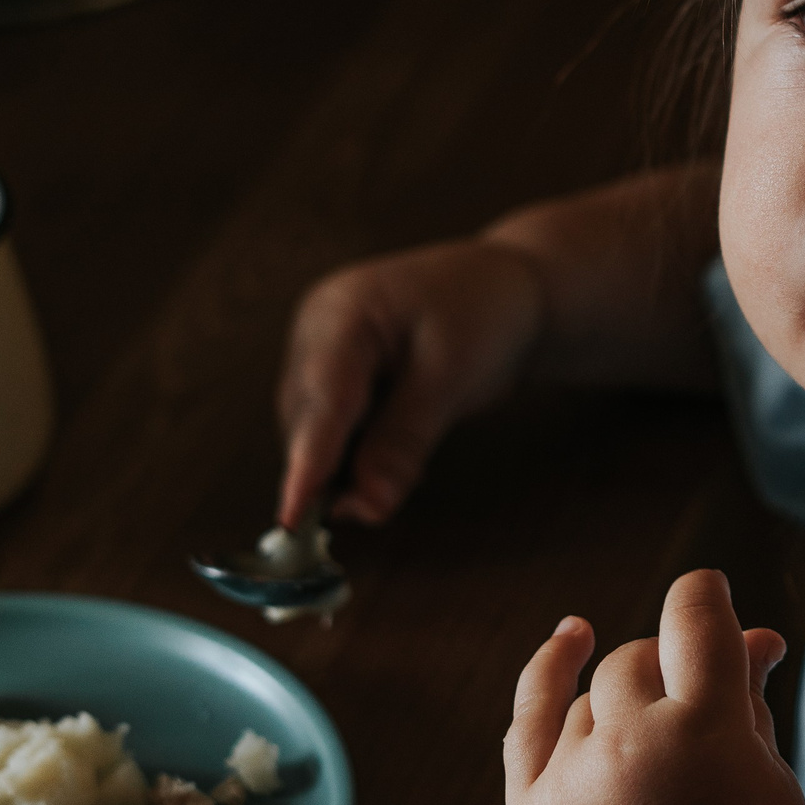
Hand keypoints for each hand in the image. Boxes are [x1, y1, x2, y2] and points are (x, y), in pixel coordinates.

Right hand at [274, 238, 546, 527]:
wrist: (511, 287)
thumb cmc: (485, 310)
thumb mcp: (453, 374)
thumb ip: (405, 438)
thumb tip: (368, 504)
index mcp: (342, 312)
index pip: (320, 400)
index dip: (307, 464)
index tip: (294, 518)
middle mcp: (319, 332)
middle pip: (309, 423)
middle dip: (332, 472)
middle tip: (372, 508)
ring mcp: (324, 354)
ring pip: (319, 433)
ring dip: (347, 467)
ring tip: (390, 478)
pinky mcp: (341, 378)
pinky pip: (338, 430)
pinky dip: (360, 455)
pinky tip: (391, 460)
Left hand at [504, 571, 804, 804]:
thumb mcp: (773, 781)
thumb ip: (751, 696)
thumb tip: (750, 630)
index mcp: (706, 732)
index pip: (695, 614)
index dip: (709, 597)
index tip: (716, 599)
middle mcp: (629, 746)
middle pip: (640, 657)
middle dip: (673, 670)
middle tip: (701, 713)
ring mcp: (570, 782)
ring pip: (593, 694)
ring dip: (628, 708)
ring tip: (662, 763)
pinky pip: (527, 720)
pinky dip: (547, 672)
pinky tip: (571, 639)